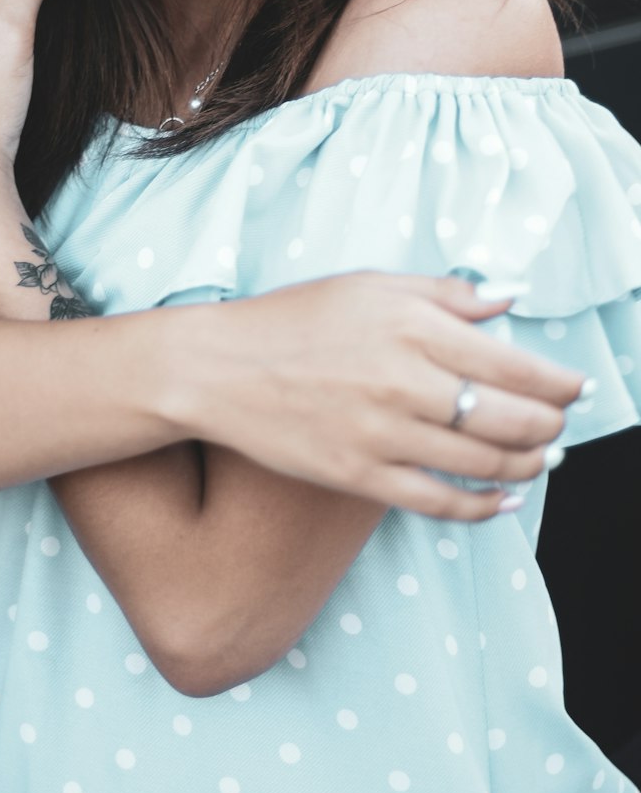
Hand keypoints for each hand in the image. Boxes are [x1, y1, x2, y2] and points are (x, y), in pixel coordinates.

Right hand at [177, 271, 585, 519]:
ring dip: (527, 466)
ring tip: (539, 460)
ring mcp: (383, 435)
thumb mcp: (367, 285)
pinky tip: (502, 500)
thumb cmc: (291, 319)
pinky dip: (484, 507)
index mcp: (414, 326)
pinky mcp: (359, 476)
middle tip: (559, 427)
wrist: (216, 369)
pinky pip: (441, 503)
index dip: (560, 384)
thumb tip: (508, 299)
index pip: (516, 366)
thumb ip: (444, 292)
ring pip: (485, 465)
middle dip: (551, 428)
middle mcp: (406, 382)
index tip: (576, 389)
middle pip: (513, 420)